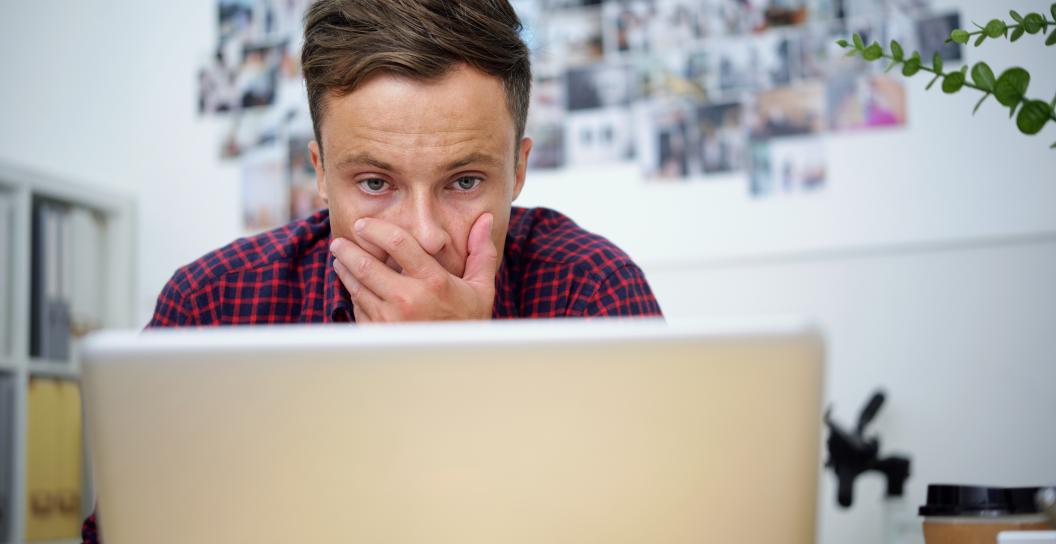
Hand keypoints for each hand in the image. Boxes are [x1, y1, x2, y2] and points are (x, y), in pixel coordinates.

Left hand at [330, 213, 497, 321]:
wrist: (457, 365)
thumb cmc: (468, 323)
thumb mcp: (481, 288)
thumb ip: (480, 253)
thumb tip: (485, 220)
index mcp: (433, 282)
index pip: (397, 243)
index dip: (376, 229)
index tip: (364, 224)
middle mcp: (408, 300)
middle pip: (366, 264)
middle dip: (348, 249)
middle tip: (340, 242)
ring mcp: (390, 320)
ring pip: (356, 286)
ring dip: (345, 269)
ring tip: (341, 259)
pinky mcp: (379, 335)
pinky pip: (359, 308)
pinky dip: (355, 294)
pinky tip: (356, 287)